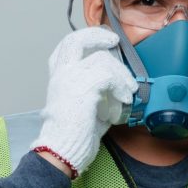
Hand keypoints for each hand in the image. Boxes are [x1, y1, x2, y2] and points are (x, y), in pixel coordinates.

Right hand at [30, 26, 137, 177]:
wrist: (62, 151)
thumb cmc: (75, 133)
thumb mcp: (87, 104)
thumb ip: (98, 90)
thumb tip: (119, 85)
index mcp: (59, 76)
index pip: (68, 45)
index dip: (88, 36)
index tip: (106, 39)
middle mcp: (61, 75)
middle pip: (76, 40)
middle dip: (98, 36)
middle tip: (115, 42)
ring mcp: (69, 80)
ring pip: (101, 59)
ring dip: (121, 73)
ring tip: (129, 89)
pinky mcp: (81, 90)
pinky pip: (108, 77)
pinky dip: (121, 86)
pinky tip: (125, 98)